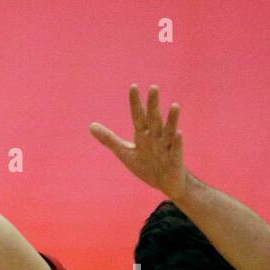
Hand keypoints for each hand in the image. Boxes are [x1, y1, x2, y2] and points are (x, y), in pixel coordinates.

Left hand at [90, 85, 188, 200]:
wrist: (165, 183)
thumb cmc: (146, 165)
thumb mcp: (125, 152)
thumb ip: (109, 139)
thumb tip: (90, 125)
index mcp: (143, 135)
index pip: (138, 116)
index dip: (135, 103)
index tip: (133, 86)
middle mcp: (155, 137)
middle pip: (153, 119)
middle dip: (153, 105)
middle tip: (154, 87)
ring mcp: (166, 147)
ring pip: (169, 131)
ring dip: (172, 119)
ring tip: (174, 105)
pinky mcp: (175, 159)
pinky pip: (176, 149)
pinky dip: (177, 142)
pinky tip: (178, 133)